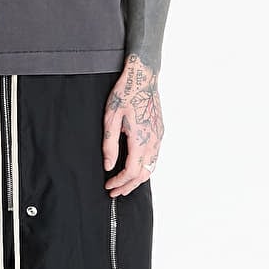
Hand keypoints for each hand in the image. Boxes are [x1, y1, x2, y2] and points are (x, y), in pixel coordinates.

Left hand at [102, 54, 162, 195]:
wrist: (143, 77)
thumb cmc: (125, 94)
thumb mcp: (110, 118)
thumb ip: (109, 144)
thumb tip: (108, 165)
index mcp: (140, 138)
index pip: (132, 171)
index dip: (119, 182)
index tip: (108, 185)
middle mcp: (153, 140)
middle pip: (144, 173)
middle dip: (129, 186)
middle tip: (115, 192)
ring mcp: (159, 136)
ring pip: (152, 166)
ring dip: (138, 178)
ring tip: (124, 184)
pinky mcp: (160, 132)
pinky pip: (155, 156)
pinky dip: (145, 167)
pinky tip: (135, 168)